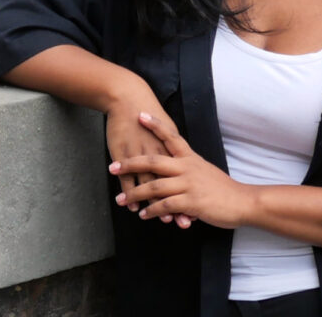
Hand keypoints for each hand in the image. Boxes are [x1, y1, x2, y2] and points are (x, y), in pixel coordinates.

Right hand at [104, 87, 193, 226]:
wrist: (128, 99)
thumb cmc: (149, 113)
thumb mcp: (168, 128)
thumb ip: (177, 146)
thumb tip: (187, 162)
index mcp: (172, 148)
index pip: (183, 177)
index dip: (190, 194)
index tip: (198, 210)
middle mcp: (158, 153)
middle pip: (169, 184)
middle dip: (176, 203)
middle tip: (182, 221)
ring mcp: (140, 155)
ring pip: (148, 184)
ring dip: (151, 203)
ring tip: (157, 218)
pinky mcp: (124, 155)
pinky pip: (127, 178)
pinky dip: (130, 193)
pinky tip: (132, 206)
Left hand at [109, 112, 255, 229]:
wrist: (242, 202)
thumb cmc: (222, 188)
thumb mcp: (204, 172)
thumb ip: (186, 170)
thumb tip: (172, 171)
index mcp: (190, 158)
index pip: (171, 137)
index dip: (155, 126)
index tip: (140, 115)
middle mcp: (187, 167)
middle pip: (153, 160)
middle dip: (131, 163)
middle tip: (113, 166)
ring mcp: (189, 184)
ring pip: (155, 186)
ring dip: (136, 194)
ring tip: (121, 200)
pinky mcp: (191, 202)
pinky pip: (165, 206)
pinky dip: (152, 210)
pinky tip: (143, 214)